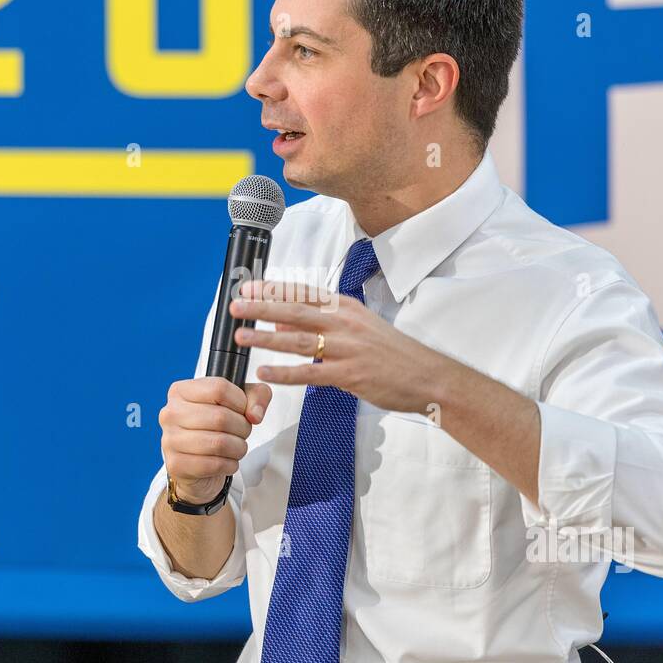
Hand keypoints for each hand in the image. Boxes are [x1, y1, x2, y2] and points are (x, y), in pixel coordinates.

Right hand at [158, 377, 272, 503]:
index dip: (240, 401)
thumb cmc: (216, 426)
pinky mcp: (176, 464)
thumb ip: (257, 396)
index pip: (219, 388)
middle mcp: (170, 413)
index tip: (242, 410)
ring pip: (219, 443)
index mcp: (180, 391)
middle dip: (242, 428)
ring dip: (238, 448)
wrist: (197, 462)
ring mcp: (170, 439)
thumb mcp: (239, 402)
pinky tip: (228, 461)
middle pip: (221, 417)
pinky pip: (215, 464)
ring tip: (237, 447)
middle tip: (242, 432)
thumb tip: (255, 415)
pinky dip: (230, 464)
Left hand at [229, 279, 444, 413]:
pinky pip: (311, 373)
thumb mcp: (357, 328)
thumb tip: (281, 319)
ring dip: (267, 337)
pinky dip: (285, 373)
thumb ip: (319, 323)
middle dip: (262, 306)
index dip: (274, 289)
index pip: (304, 293)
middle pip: (296, 310)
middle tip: (236, 305)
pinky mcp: (350, 374)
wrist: (427, 376)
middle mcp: (345, 323)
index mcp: (346, 308)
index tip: (248, 286)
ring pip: (299, 339)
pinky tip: (265, 373)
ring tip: (241, 336)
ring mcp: (348, 348)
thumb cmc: (391, 353)